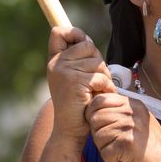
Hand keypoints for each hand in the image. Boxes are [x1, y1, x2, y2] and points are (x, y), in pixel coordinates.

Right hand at [46, 26, 113, 140]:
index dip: (75, 33)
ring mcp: (64, 72)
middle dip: (98, 61)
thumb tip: (87, 40)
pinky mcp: (75, 82)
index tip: (84, 43)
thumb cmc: (77, 104)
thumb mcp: (73, 78)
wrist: (69, 130)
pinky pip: (101, 76)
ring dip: (104, 77)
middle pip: (87, 45)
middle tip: (95, 80)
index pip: (59, 32)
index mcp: (54, 61)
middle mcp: (56, 64)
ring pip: (97, 61)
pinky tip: (98, 97)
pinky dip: (106, 87)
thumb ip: (78, 59)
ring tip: (96, 91)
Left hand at [86, 93, 160, 161]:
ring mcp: (130, 127)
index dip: (94, 114)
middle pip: (95, 118)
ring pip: (98, 135)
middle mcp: (132, 112)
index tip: (103, 126)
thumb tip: (93, 106)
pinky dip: (111, 160)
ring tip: (122, 151)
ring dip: (105, 148)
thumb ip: (119, 111)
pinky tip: (125, 159)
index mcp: (133, 105)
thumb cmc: (149, 146)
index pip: (100, 99)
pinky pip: (104, 152)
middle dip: (99, 133)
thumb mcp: (137, 120)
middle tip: (114, 142)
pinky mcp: (128, 144)